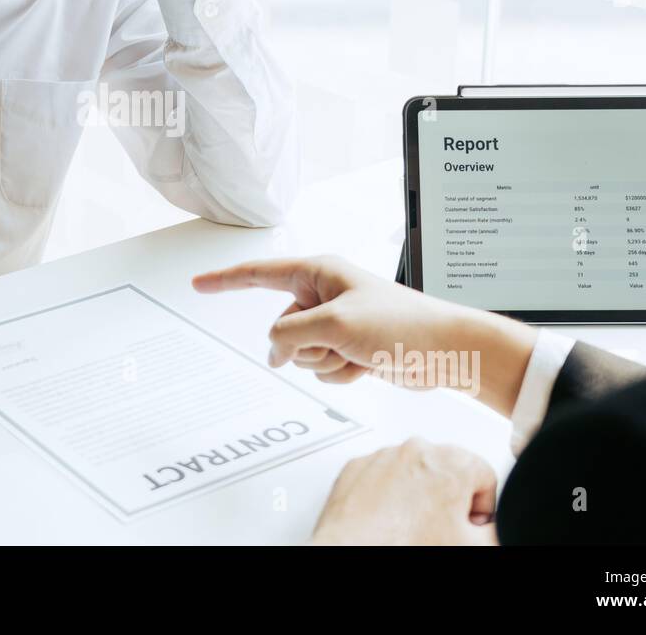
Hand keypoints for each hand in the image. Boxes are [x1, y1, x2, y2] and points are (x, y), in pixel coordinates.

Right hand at [192, 255, 536, 416]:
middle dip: (302, 345)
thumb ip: (290, 336)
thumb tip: (274, 352)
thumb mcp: (333, 325)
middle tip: (338, 343)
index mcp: (319, 272)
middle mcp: (325, 294)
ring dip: (325, 361)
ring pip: (301, 353)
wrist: (447, 350)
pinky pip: (323, 368)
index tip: (198, 284)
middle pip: (282, 328)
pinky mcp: (350, 348)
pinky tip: (366, 365)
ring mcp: (337, 323)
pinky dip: (341, 373)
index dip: (226, 281)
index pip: (259, 274)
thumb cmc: (401, 324)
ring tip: (358, 353)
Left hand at [309, 439, 498, 544]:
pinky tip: (387, 521)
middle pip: (448, 472)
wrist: (354, 553)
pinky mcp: (357, 467)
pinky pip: (381, 476)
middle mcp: (416, 450)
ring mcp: (383, 456)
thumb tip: (498, 524)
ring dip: (416, 496)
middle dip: (448, 500)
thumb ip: (498, 529)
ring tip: (409, 528)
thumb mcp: (474, 546)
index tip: (468, 525)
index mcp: (453, 461)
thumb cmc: (404, 547)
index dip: (480, 509)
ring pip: (413, 472)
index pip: (485, 476)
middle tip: (439, 530)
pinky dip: (386, 495)